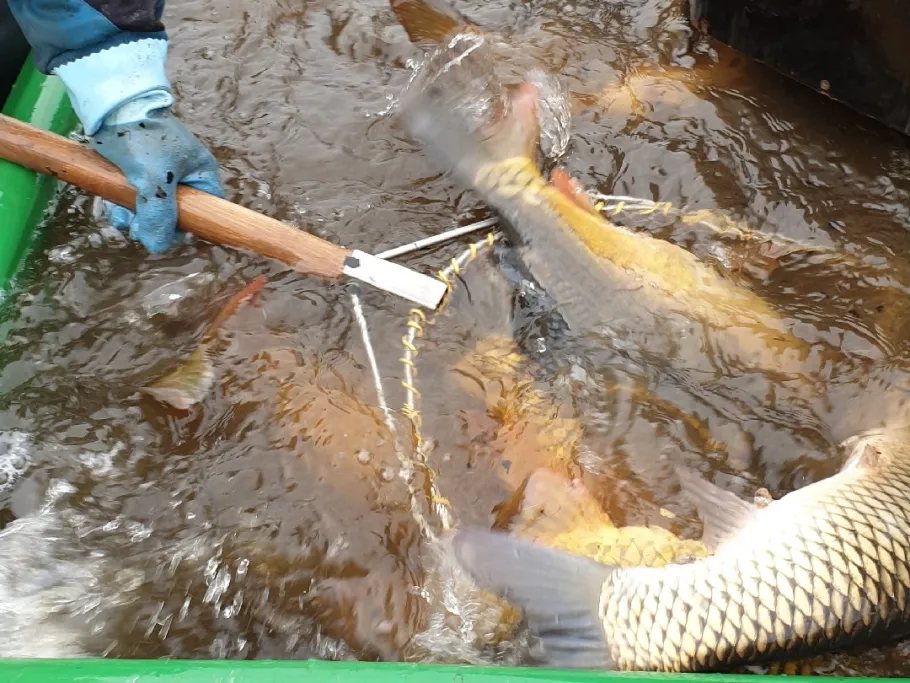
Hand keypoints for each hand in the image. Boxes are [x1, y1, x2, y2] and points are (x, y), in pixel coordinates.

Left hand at [92, 106, 223, 252]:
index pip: (206, 212)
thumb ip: (159, 216)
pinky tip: (111, 207)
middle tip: (135, 227)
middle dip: (154, 225)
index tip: (166, 233)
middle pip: (175, 215)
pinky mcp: (135, 170)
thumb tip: (158, 247)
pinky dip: (123, 207)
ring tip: (119, 216)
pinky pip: (134, 199)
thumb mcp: (153, 179)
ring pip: (151, 210)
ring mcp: (158, 173)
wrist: (109, 100)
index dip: (188, 228)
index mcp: (201, 174)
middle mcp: (183, 176)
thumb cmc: (141, 136)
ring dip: (134, 219)